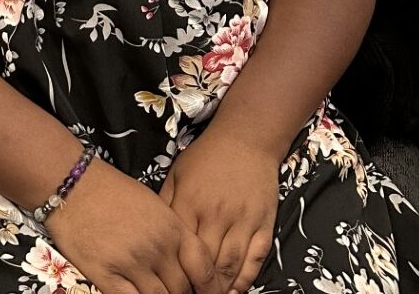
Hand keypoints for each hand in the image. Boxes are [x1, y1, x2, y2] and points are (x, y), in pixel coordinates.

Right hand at [46, 158, 227, 293]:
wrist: (75, 183)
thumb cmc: (114, 191)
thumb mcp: (154, 205)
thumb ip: (172, 235)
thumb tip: (185, 264)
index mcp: (172, 228)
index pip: (204, 269)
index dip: (211, 288)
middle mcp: (157, 248)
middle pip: (183, 290)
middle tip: (179, 292)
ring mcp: (132, 264)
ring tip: (159, 292)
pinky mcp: (106, 275)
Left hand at [157, 131, 279, 293]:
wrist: (246, 138)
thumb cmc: (206, 157)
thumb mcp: (178, 174)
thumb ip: (165, 203)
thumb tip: (154, 233)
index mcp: (190, 202)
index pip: (179, 248)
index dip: (175, 272)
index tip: (170, 284)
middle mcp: (216, 215)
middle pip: (205, 264)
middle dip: (197, 287)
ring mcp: (242, 221)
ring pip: (230, 267)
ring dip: (220, 288)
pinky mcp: (264, 224)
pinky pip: (255, 260)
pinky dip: (245, 280)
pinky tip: (235, 290)